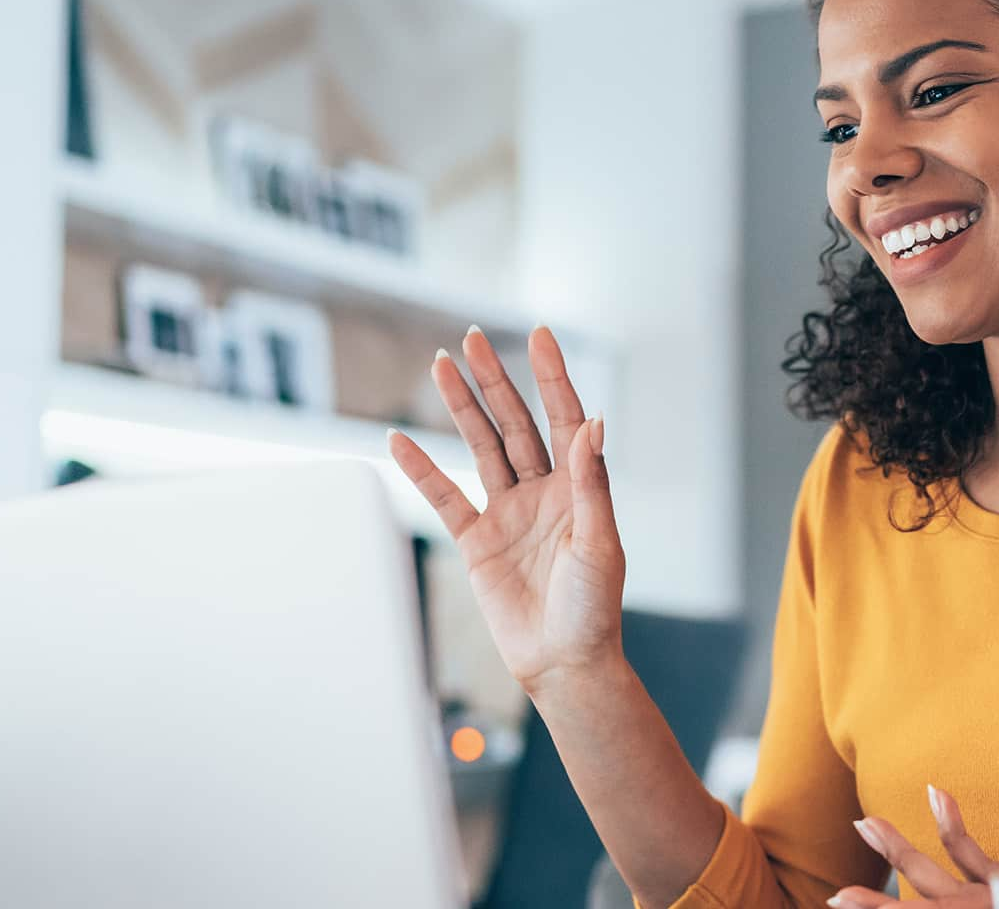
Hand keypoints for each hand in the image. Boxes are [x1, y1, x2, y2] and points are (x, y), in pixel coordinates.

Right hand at [387, 325, 624, 694]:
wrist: (564, 663)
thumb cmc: (593, 609)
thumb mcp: (599, 543)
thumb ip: (591, 483)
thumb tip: (593, 423)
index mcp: (578, 488)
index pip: (564, 419)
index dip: (551, 377)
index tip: (539, 335)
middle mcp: (542, 492)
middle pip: (514, 423)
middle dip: (494, 380)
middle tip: (472, 338)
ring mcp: (508, 514)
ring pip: (480, 448)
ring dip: (461, 408)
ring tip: (440, 365)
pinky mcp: (477, 542)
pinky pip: (445, 498)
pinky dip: (422, 470)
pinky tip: (399, 440)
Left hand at [828, 758, 998, 907]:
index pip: (962, 903)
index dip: (905, 891)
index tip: (854, 868)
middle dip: (890, 901)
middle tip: (834, 892)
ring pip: (965, 906)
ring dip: (918, 875)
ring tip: (872, 835)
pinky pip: (995, 890)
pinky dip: (962, 859)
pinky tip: (945, 814)